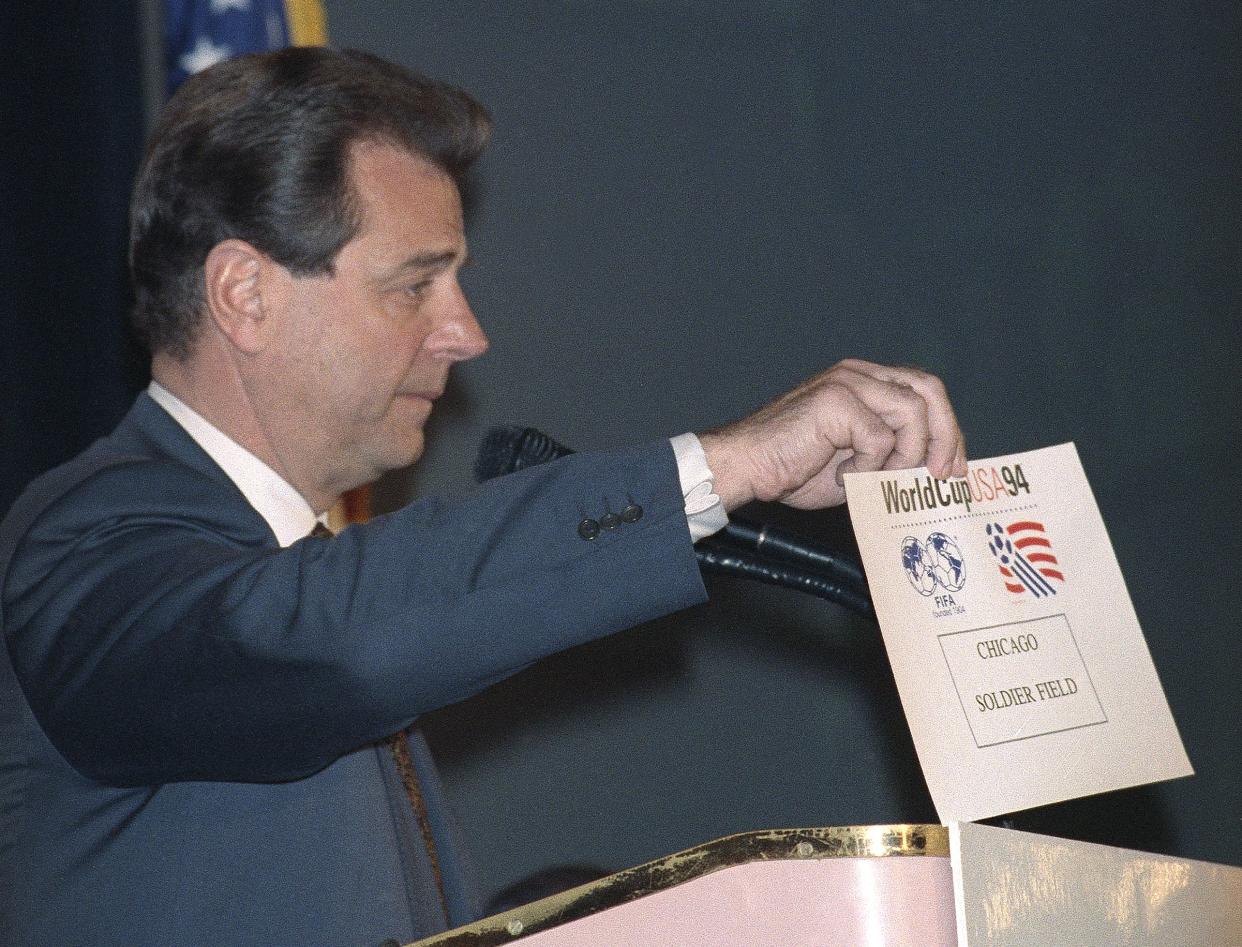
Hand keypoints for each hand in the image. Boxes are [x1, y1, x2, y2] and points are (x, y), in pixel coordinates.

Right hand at [699, 359, 966, 511]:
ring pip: (912, 413)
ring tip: (872, 477)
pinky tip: (841, 475)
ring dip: (903, 456)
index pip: (925, 392)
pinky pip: (880, 437)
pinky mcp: (836, 399)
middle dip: (944, 436)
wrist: (746, 468)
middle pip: (929, 389)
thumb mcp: (857, 461)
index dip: (947, 430)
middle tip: (939, 476)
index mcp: (865, 381)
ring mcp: (847, 382)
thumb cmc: (792, 468)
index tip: (952, 470)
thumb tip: (939, 470)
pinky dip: (868, 466)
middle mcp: (858, 373)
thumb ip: (893, 454)